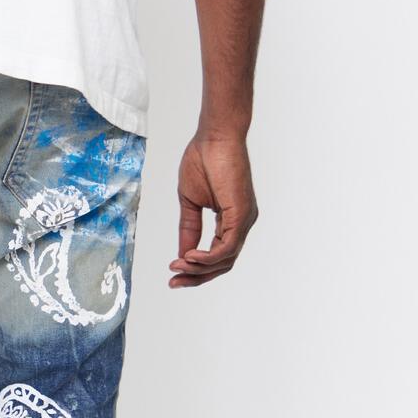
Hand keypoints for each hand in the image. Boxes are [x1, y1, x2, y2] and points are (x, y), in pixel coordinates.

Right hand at [169, 132, 257, 287]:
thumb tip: (182, 255)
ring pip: (225, 260)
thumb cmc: (203, 160)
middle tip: (173, 282)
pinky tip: (189, 257)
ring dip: (199, 269)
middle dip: (196, 277)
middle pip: (223, 264)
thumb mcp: (190, 203)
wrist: (214, 135)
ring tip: (177, 267)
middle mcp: (242, 223)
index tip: (172, 273)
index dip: (194, 269)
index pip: (217, 256)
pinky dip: (207, 257)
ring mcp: (245, 220)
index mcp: (231, 221)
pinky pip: (227, 248)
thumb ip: (188, 230)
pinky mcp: (242, 215)